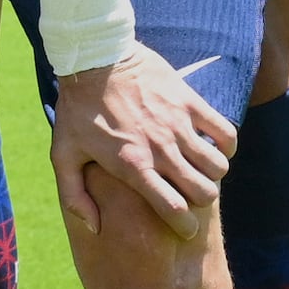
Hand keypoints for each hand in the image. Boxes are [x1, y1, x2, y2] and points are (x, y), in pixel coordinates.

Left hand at [50, 48, 237, 237]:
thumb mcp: (63, 154)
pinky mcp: (190, 103)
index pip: (173, 210)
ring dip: (213, 174)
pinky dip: (226, 145)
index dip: (184, 227)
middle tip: (190, 195)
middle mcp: (161, 149)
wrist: (96, 59)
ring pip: (218, 166)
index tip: (184, 228)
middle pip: (204, 192)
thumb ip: (74, 196)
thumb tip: (95, 228)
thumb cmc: (78, 110)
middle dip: (200, 201)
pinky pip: (225, 132)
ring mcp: (178, 125)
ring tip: (198, 169)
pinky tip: (211, 145)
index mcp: (133, 166)